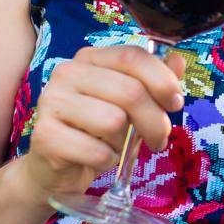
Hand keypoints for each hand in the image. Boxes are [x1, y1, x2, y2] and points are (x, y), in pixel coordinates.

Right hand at [15, 44, 185, 209]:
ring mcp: (52, 102)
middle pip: (130, 91)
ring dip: (124, 143)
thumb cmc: (97, 131)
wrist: (55, 167)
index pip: (133, 56)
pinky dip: (107, 162)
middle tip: (158, 140)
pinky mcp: (45, 136)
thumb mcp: (129, 105)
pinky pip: (97, 151)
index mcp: (89, 58)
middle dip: (155, 122)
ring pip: (114, 122)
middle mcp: (67, 73)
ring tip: (115, 146)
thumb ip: (153, 82)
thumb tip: (178, 61)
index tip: (175, 104)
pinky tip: (97, 159)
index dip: (163, 81)